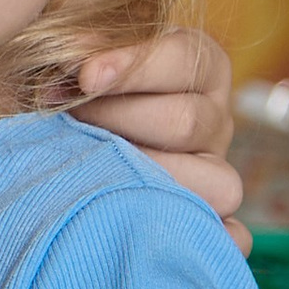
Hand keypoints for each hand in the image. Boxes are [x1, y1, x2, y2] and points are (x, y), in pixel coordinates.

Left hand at [75, 29, 247, 246]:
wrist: (55, 135)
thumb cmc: (67, 88)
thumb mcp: (76, 56)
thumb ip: (82, 50)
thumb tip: (83, 71)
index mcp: (199, 67)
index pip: (186, 59)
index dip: (134, 67)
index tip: (84, 76)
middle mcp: (215, 120)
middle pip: (186, 122)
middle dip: (116, 119)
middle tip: (68, 119)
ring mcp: (218, 173)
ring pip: (214, 181)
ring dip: (143, 179)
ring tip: (91, 170)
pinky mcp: (213, 219)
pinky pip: (232, 236)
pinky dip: (211, 238)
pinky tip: (161, 227)